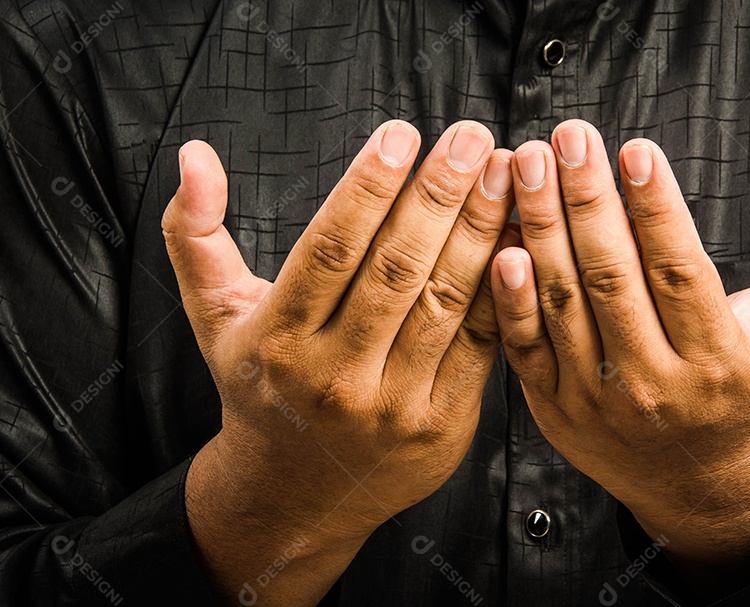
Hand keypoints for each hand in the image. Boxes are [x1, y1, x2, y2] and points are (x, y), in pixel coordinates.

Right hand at [162, 119, 513, 605]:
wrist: (296, 493)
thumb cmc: (261, 389)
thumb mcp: (216, 317)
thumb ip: (196, 235)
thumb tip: (195, 158)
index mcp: (278, 340)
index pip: (330, 250)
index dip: (369, 188)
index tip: (402, 134)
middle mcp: (334, 374)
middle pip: (396, 269)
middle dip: (440, 196)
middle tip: (473, 139)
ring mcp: (392, 403)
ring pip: (444, 302)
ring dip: (481, 232)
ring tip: (506, 174)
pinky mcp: (441, 424)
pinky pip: (480, 345)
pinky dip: (504, 290)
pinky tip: (521, 239)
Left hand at [490, 120, 749, 586]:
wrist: (700, 480)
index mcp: (718, 360)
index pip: (681, 271)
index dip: (656, 208)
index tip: (635, 150)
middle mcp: (655, 383)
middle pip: (613, 279)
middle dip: (587, 200)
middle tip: (569, 138)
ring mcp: (599, 398)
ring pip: (565, 303)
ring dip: (542, 228)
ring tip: (530, 166)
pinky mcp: (556, 407)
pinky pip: (526, 345)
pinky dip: (511, 296)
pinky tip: (503, 244)